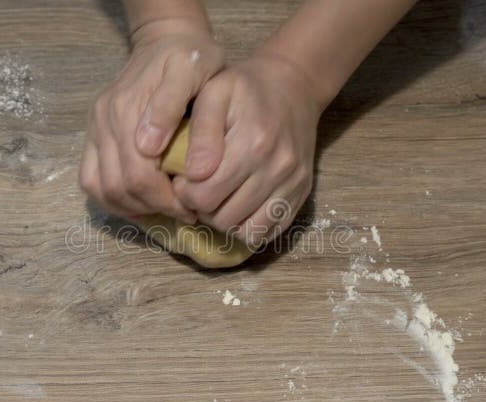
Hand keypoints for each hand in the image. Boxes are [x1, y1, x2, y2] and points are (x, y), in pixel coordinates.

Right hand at [78, 19, 223, 221]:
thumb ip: (170, 104)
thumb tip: (147, 146)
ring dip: (133, 208)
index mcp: (126, 109)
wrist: (165, 40)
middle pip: (118, 188)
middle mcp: (104, 122)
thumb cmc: (190, 58)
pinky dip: (115, 200)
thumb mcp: (192, 69)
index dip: (166, 200)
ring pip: (101, 190)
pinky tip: (141, 202)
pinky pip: (91, 181)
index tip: (192, 206)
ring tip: (164, 208)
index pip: (138, 176)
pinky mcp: (92, 136)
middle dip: (153, 208)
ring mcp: (94, 129)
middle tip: (183, 211)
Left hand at [174, 53, 321, 245]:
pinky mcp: (302, 193)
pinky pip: (270, 231)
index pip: (204, 195)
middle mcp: (277, 168)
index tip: (184, 176)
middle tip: (198, 188)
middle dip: (202, 208)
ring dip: (225, 220)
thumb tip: (193, 173)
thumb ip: (200, 132)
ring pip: (246, 231)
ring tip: (218, 197)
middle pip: (224, 218)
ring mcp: (293, 184)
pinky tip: (238, 204)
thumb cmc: (245, 88)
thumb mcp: (214, 93)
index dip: (184, 192)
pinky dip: (249, 226)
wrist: (294, 86)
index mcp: (252, 143)